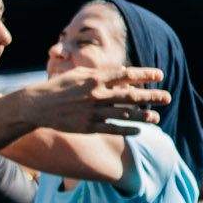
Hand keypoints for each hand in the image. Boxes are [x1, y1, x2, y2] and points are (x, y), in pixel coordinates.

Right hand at [16, 66, 168, 132]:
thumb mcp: (77, 74)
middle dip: (151, 96)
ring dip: (143, 115)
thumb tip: (120, 73)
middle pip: (130, 95)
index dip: (144, 74)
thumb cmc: (57, 87)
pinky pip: (112, 129)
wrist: (36, 106)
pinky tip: (139, 130)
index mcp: (94, 79)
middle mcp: (96, 95)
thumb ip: (99, 74)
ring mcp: (92, 112)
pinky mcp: (87, 127)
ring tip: (157, 116)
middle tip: (167, 97)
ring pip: (124, 114)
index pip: (126, 74)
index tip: (159, 74)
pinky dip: (127, 129)